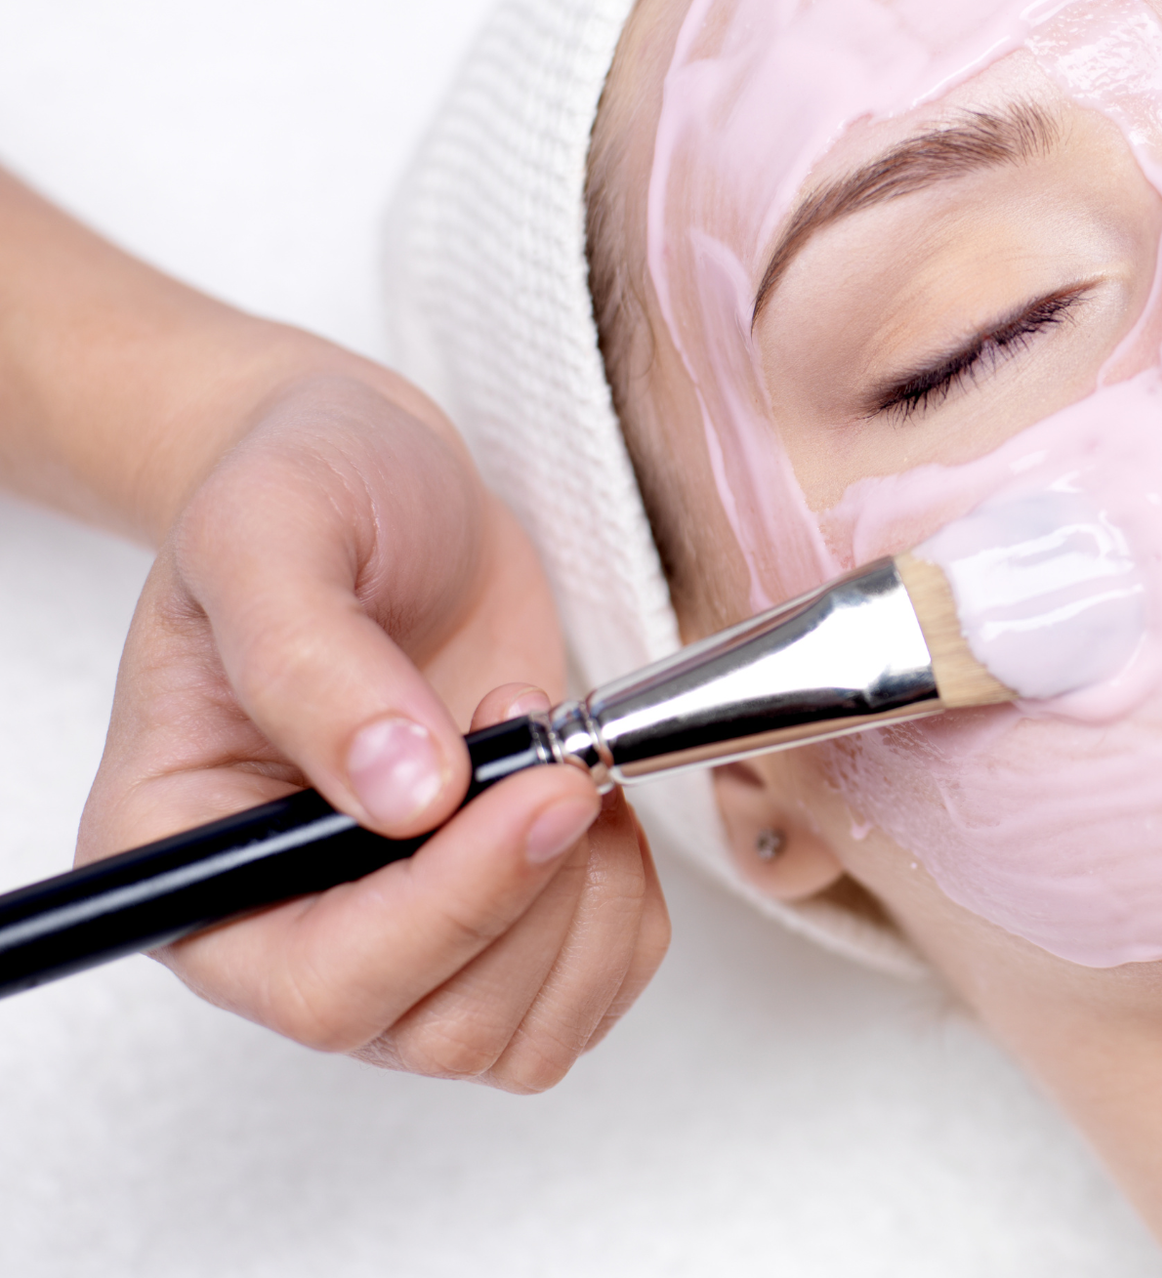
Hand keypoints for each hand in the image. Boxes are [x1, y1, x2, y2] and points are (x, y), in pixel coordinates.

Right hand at [78, 371, 668, 1090]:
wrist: (385, 477)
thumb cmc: (303, 492)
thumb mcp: (269, 532)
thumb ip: (312, 661)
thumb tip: (402, 798)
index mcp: (186, 868)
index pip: (320, 982)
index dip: (449, 911)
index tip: (539, 793)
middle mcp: (280, 930)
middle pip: (438, 1026)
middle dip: (537, 898)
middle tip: (554, 752)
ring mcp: (394, 936)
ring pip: (523, 1031)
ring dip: (591, 905)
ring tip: (563, 759)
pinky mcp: (493, 918)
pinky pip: (589, 990)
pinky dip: (627, 910)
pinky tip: (595, 798)